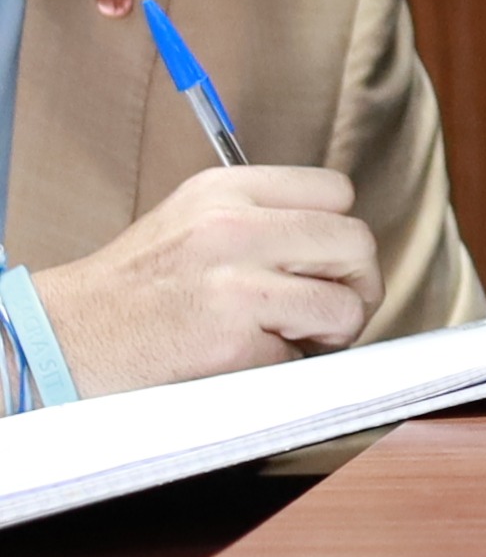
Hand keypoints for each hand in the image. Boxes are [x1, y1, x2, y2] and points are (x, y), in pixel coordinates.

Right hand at [29, 166, 380, 395]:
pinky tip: (248, 360)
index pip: (337, 193)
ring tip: (297, 337)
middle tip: (331, 310)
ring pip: (344, 304)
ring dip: (331, 331)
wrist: (60, 339)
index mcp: (226, 190)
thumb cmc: (131, 290)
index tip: (326, 263)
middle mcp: (233, 228)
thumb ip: (263, 217)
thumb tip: (338, 244)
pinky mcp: (229, 341)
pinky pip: (300, 356)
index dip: (339, 235)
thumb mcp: (194, 220)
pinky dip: (285, 366)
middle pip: (355, 244)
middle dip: (355, 284)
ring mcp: (233, 285)